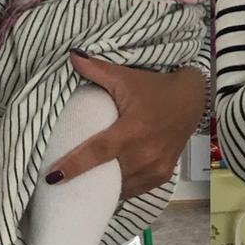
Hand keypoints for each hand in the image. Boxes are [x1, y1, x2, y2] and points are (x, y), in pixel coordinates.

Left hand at [46, 57, 205, 198]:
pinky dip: (118, 187)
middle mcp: (146, 154)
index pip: (98, 152)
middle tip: (56, 184)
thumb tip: (70, 55)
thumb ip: (96, 69)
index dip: (74, 165)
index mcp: (134, 131)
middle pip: (106, 175)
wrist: (193, 100)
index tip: (51, 177)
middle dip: (82, 182)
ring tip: (77, 186)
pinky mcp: (161, 177)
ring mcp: (155, 169)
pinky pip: (133, 189)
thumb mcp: (126, 77)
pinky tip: (104, 184)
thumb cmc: (156, 88)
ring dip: (100, 187)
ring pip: (119, 187)